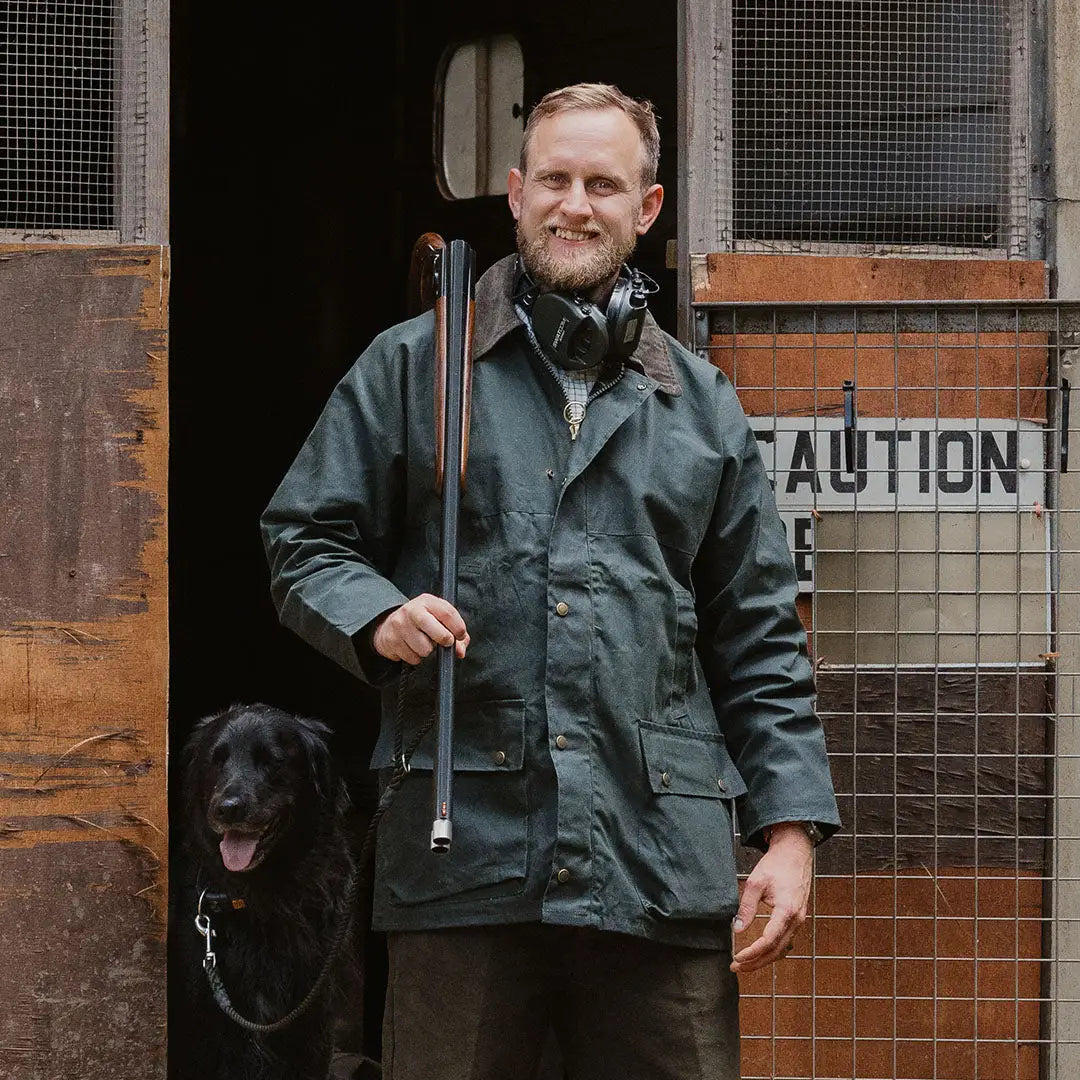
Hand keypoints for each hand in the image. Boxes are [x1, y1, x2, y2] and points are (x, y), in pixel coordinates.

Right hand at [372, 594, 469, 664]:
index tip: (460, 635)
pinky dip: (416, 657)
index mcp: (427, 601)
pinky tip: (412, 647)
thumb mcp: (437, 618)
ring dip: (428, 650)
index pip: (448, 613)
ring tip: (423, 642)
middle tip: (445, 641)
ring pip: (425, 649)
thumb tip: (460, 651)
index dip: (458, 628)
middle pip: (438, 632)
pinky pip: (413, 658)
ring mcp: (400, 625)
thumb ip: (455, 633)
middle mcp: (412, 611)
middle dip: (445, 640)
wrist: (389, 624)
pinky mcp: (392, 640)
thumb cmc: (420, 621)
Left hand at [730, 822, 813, 972]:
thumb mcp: (756, 882)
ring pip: (782, 948)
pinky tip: (760, 952)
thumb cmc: (777, 864)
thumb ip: (746, 906)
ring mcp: (799, 919)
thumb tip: (737, 928)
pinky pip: (786, 940)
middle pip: (777, 950)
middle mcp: (797, 919)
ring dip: (764, 958)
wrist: (796, 852)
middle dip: (756, 962)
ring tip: (745, 964)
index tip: (737, 958)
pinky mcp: (798, 917)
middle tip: (737, 968)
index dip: (753, 953)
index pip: (769, 940)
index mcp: (787, 910)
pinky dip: (773, 949)